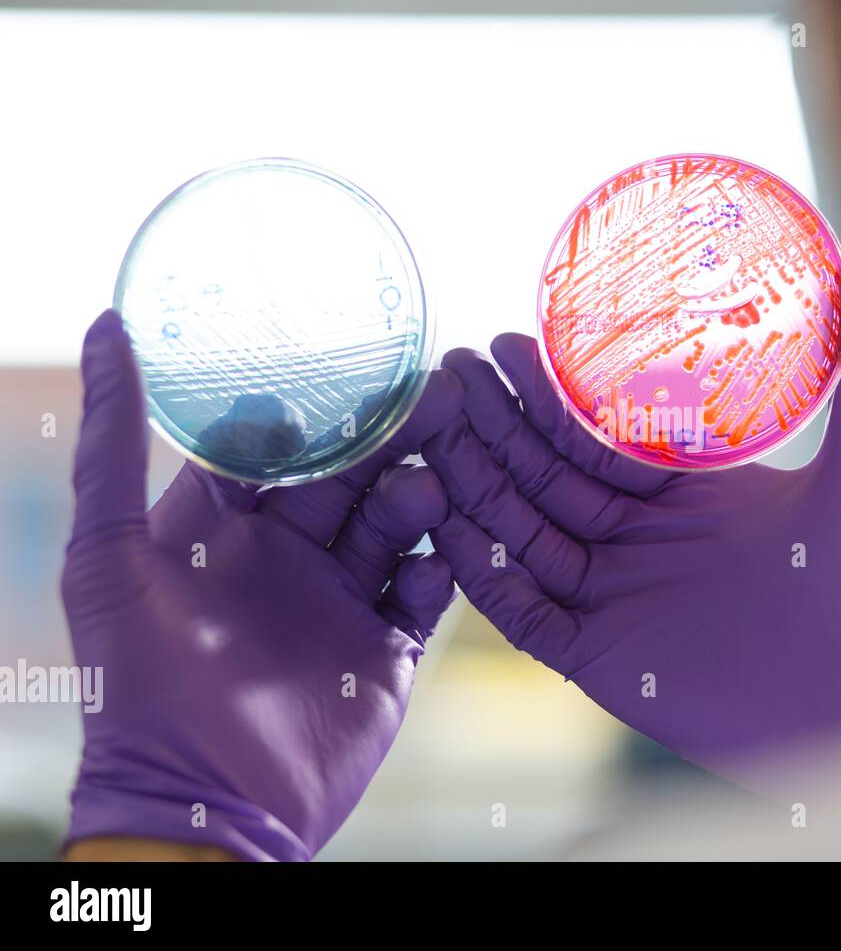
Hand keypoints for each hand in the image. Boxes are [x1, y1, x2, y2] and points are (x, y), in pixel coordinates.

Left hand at [61, 311, 461, 860]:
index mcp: (228, 527)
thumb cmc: (141, 680)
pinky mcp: (388, 649)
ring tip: (432, 490)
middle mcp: (291, 556)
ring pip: (400, 526)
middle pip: (355, 476)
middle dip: (395, 437)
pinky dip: (443, 572)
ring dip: (422, 500)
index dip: (324, 403)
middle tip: (442, 395)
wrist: (206, 807)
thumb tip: (107, 324)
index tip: (364, 360)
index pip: (287, 445)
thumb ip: (112, 445)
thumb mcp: (110, 555)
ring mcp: (343, 601)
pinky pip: (430, 593)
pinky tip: (440, 562)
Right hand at [422, 249, 840, 773]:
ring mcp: (620, 599)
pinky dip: (486, 578)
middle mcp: (647, 542)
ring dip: (479, 487)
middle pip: (552, 478)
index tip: (515, 340)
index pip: (604, 435)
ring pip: (528, 535)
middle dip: (500, 427)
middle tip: (454, 371)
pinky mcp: (603, 659)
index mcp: (695, 492)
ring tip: (431, 433)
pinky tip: (449, 531)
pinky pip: (526, 614)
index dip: (556, 394)